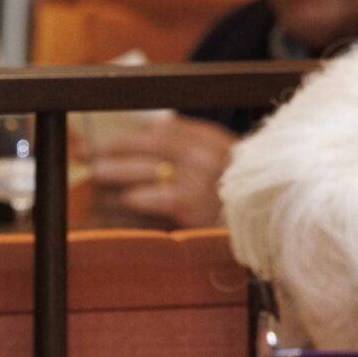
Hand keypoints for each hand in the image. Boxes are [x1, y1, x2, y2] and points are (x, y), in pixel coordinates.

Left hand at [87, 116, 234, 228]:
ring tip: (98, 177)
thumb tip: (147, 139)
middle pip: (146, 144)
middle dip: (114, 150)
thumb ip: (190, 150)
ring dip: (113, 174)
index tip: (110, 142)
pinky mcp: (188, 204)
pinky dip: (129, 199)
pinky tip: (121, 201)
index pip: (162, 128)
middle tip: (94, 158)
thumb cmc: (236, 202)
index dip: (131, 135)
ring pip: (139, 169)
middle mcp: (204, 152)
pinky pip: (145, 197)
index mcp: (212, 138)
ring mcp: (197, 177)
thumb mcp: (222, 166)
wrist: (263, 228)